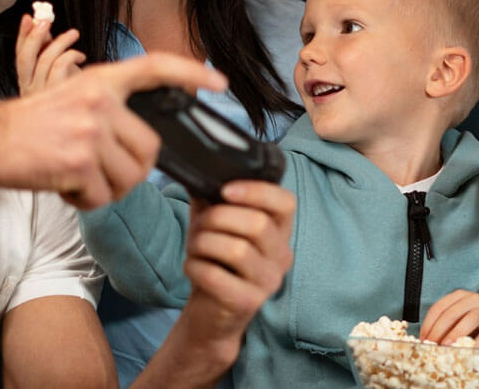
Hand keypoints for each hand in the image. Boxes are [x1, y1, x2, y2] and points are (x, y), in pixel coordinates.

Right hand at [0, 52, 227, 208]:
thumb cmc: (28, 126)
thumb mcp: (72, 98)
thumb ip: (108, 110)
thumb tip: (143, 140)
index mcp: (100, 81)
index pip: (155, 67)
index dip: (190, 74)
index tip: (219, 82)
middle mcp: (100, 101)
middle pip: (149, 150)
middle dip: (132, 171)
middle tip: (102, 174)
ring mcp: (90, 130)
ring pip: (130, 178)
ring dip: (108, 190)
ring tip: (78, 180)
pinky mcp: (78, 162)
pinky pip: (102, 197)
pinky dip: (86, 203)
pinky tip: (65, 189)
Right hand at [15, 13, 84, 94]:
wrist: (85, 123)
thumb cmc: (75, 97)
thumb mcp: (58, 72)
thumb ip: (48, 52)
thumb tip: (43, 26)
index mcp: (26, 85)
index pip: (19, 57)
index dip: (22, 36)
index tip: (27, 17)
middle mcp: (29, 92)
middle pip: (25, 58)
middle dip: (35, 35)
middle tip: (46, 20)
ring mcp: (43, 96)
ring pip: (46, 59)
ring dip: (61, 41)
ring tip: (74, 34)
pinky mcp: (59, 97)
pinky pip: (61, 66)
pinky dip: (71, 55)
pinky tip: (80, 56)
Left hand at [180, 181, 295, 342]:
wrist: (211, 312)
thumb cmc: (216, 260)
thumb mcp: (217, 224)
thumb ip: (213, 196)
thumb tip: (199, 166)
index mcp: (280, 230)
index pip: (285, 202)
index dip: (256, 191)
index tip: (225, 190)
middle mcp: (282, 255)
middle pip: (257, 224)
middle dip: (217, 219)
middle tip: (199, 227)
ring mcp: (269, 281)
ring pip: (236, 250)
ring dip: (203, 243)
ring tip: (195, 248)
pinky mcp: (248, 303)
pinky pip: (217, 277)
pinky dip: (195, 267)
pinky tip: (192, 267)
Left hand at [419, 290, 478, 345]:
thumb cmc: (476, 318)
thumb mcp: (461, 313)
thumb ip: (447, 322)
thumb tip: (427, 341)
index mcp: (459, 296)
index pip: (439, 307)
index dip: (428, 324)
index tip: (422, 339)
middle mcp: (473, 299)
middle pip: (451, 313)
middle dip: (438, 330)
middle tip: (431, 346)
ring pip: (470, 319)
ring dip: (456, 333)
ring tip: (446, 346)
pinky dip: (476, 344)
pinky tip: (468, 353)